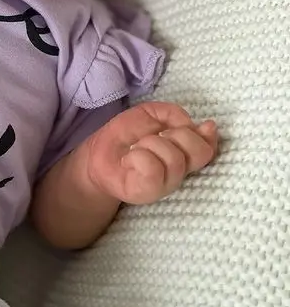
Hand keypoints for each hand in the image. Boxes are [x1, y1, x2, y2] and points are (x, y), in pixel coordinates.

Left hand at [86, 102, 218, 204]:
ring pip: (174, 158)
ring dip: (152, 144)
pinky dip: (139, 157)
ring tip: (137, 147)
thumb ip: (175, 115)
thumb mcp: (151, 114)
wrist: (97, 155)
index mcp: (184, 155)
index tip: (176, 127)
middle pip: (198, 151)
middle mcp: (179, 172)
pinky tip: (130, 158)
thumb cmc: (126, 136)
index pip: (208, 148)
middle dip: (176, 135)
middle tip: (155, 136)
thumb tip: (200, 126)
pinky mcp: (146, 193)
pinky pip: (153, 170)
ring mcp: (164, 185)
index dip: (201, 135)